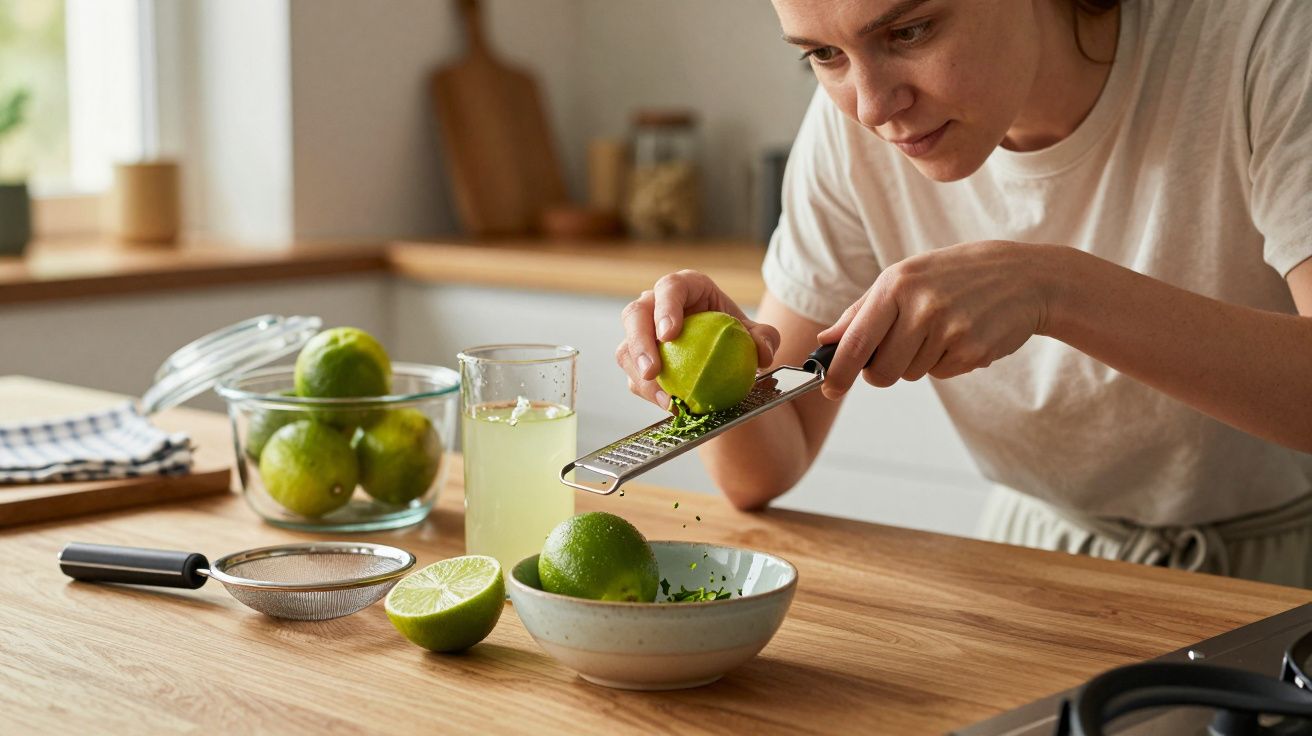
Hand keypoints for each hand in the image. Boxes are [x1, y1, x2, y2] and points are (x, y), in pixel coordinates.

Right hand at [617, 270, 780, 408]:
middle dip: (639, 343)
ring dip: (640, 376)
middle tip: (653, 371)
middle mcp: (655, 306)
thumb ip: (764, 338)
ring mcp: (642, 334)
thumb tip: (764, 353)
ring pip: (626, 349)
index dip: (665, 308)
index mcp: (684, 288)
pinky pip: (635, 377)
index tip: (669, 334)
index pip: (669, 288)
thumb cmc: (733, 332)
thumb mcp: (754, 333)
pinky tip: (672, 407)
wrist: (722, 352)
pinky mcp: (638, 361)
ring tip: (665, 398)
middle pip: (634, 315)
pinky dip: (651, 394)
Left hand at [816, 241, 1055, 399]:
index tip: (828, 389)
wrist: (1023, 277)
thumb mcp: (905, 277)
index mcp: (896, 284)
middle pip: (882, 371)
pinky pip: (941, 373)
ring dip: (920, 361)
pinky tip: (963, 334)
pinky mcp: (973, 350)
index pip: (857, 341)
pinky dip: (947, 362)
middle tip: (902, 348)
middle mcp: (921, 306)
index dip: (839, 372)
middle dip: (884, 370)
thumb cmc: (954, 276)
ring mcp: (949, 329)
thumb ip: (862, 311)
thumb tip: (827, 341)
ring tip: (942, 328)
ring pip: (911, 374)